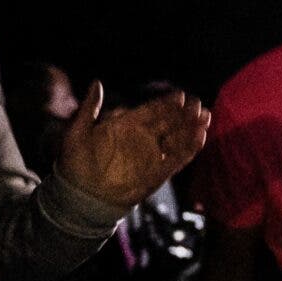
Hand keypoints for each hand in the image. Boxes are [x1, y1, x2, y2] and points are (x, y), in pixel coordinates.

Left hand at [56, 82, 210, 207]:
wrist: (80, 197)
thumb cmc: (75, 165)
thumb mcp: (77, 132)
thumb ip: (90, 108)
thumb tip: (97, 82)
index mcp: (126, 127)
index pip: (152, 110)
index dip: (166, 103)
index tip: (180, 95)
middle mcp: (142, 139)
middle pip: (169, 122)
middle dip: (184, 113)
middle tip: (198, 104)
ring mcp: (151, 156)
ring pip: (177, 139)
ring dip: (191, 128)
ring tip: (205, 117)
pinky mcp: (157, 173)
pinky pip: (177, 159)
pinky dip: (189, 149)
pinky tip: (200, 137)